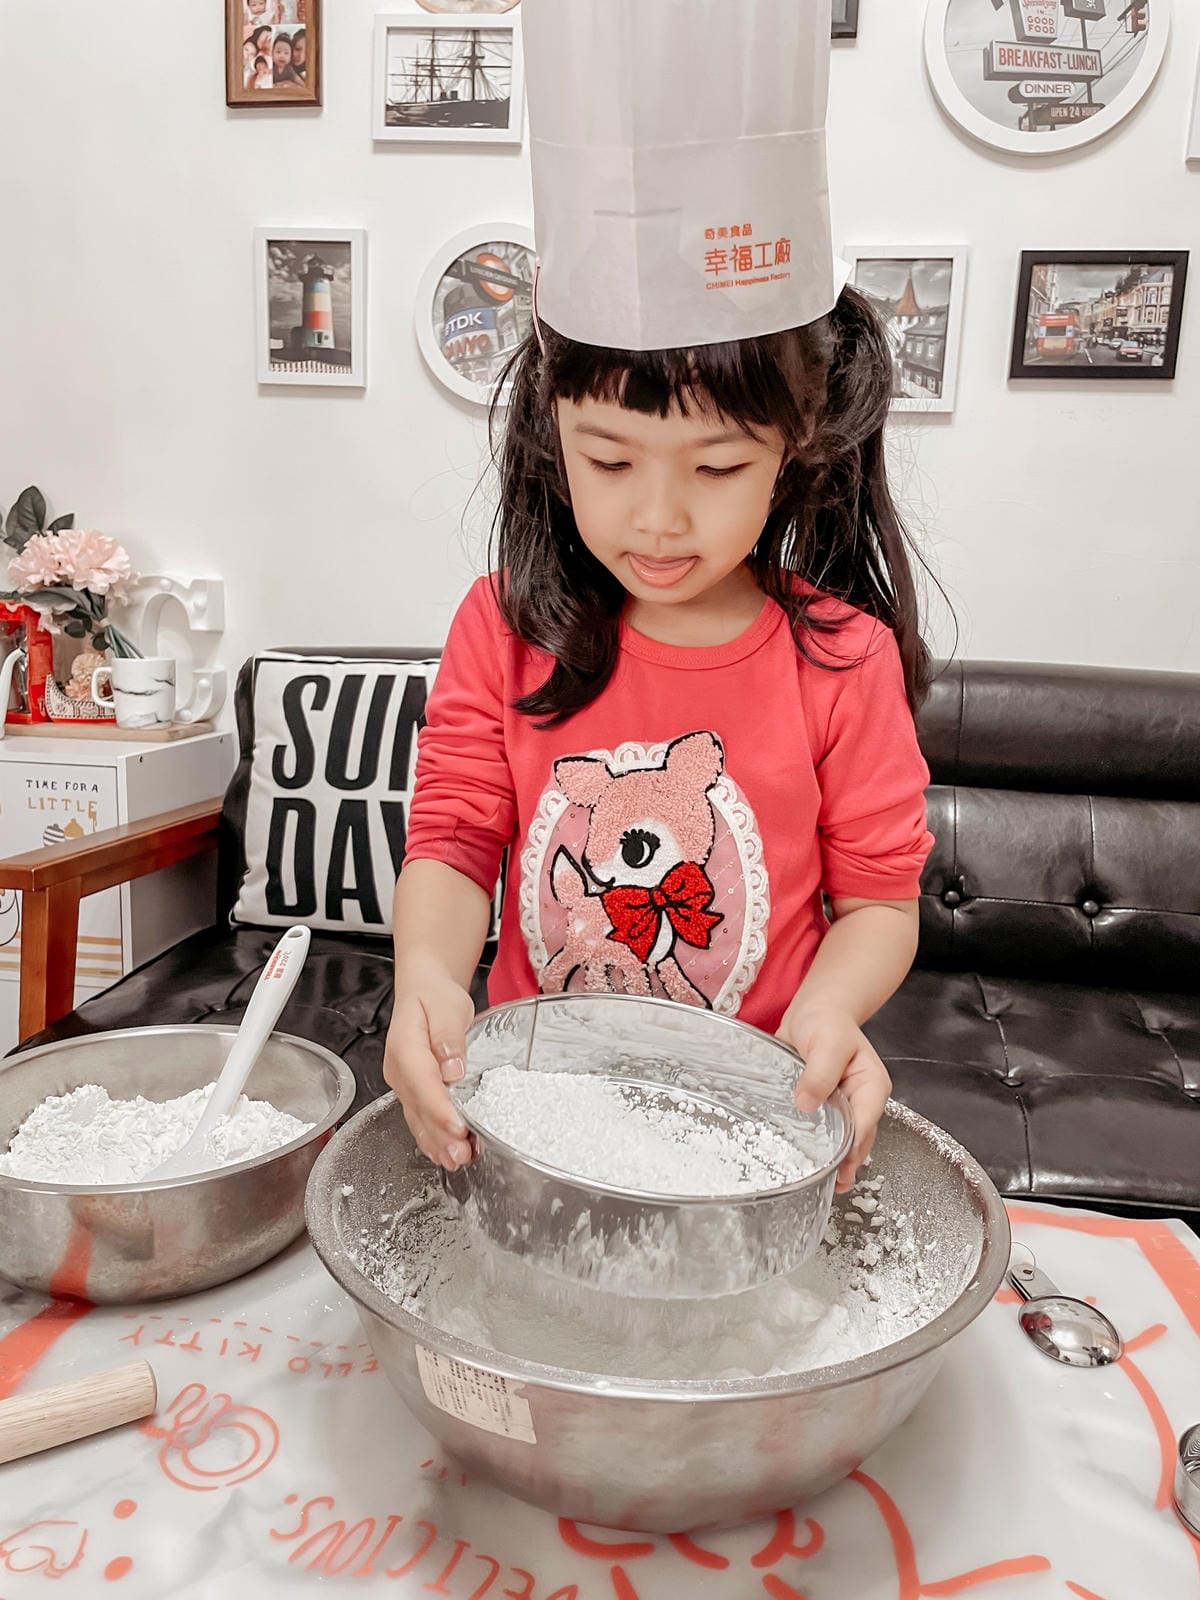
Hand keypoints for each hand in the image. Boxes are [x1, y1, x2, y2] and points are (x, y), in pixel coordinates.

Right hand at [383, 955, 475, 1169]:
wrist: (423, 990)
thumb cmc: (434, 996)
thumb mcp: (446, 1006)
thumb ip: (448, 1036)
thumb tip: (452, 1067)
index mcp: (405, 1048)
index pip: (423, 1084)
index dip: (440, 1109)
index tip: (458, 1128)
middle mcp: (399, 1070)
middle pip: (419, 1108)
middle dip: (440, 1135)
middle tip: (461, 1156)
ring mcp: (403, 1083)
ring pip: (417, 1118)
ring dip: (436, 1143)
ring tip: (456, 1162)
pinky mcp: (412, 1090)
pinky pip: (419, 1117)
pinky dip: (432, 1137)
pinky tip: (444, 1153)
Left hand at [776, 1001, 891, 1191]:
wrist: (812, 1012)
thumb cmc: (826, 1022)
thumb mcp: (827, 1040)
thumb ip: (819, 1071)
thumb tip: (807, 1103)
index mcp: (871, 1086)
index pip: (865, 1121)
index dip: (853, 1145)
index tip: (839, 1166)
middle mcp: (860, 1101)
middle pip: (857, 1138)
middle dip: (845, 1162)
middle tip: (828, 1185)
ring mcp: (842, 1108)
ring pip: (841, 1140)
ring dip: (831, 1160)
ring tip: (817, 1183)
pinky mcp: (823, 1110)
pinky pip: (822, 1132)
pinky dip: (815, 1147)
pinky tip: (803, 1162)